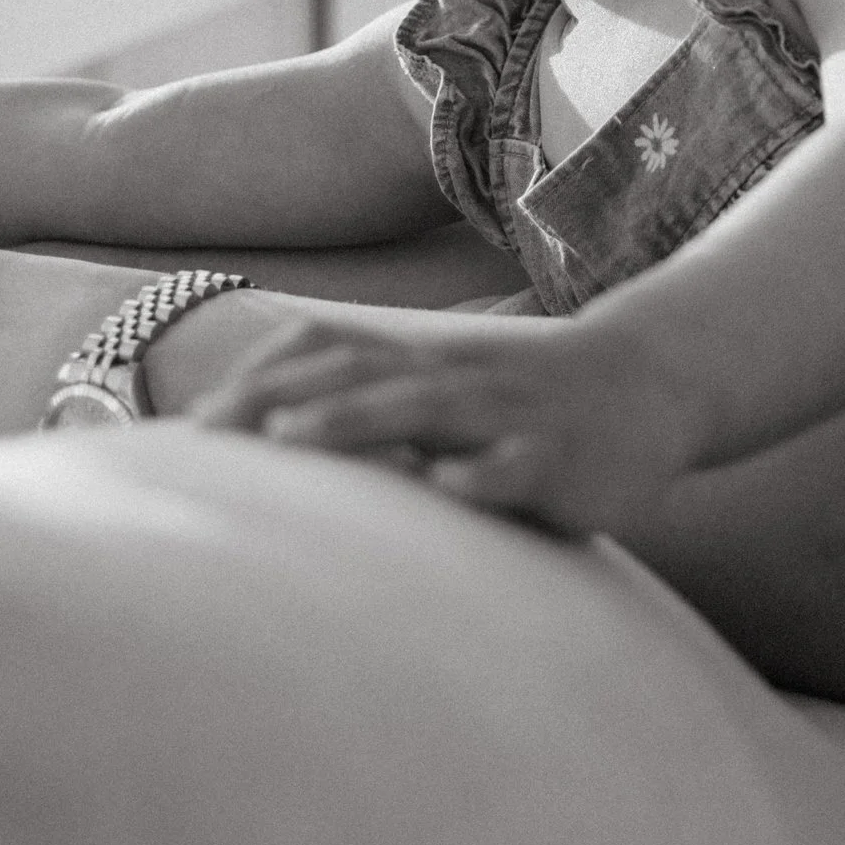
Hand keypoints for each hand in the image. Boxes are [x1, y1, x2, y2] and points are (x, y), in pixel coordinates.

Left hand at [195, 303, 710, 533]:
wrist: (653, 382)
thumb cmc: (532, 398)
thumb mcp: (455, 388)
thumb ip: (383, 404)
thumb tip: (277, 440)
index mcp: (426, 363)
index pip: (330, 354)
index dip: (261, 379)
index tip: (192, 425)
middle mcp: (458, 380)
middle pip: (362, 375)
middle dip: (281, 399)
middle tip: (206, 435)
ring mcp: (508, 417)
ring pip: (427, 409)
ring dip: (355, 418)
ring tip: (290, 437)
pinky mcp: (559, 460)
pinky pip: (518, 466)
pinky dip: (480, 475)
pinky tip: (446, 490)